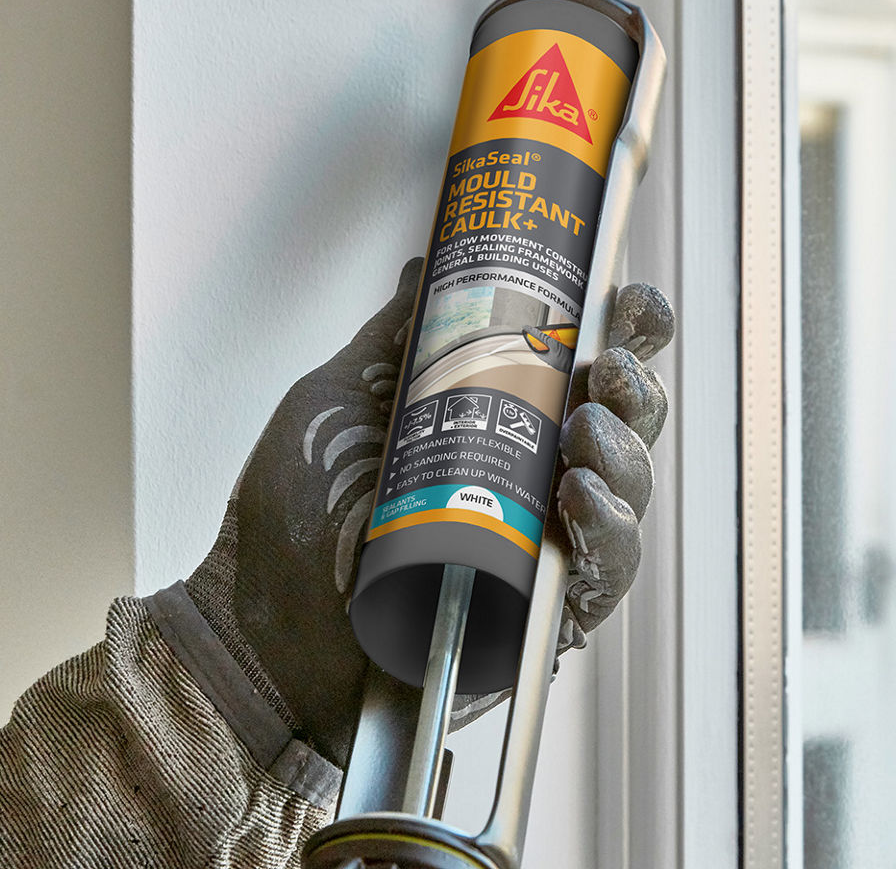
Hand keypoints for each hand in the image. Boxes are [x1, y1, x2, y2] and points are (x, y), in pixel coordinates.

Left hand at [186, 258, 673, 765]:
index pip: (585, 367)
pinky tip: (579, 497)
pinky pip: (608, 572)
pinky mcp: (544, 616)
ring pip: (630, 491)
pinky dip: (609, 530)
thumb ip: (392, 336)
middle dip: (636, 385)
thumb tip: (427, 267)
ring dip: (623, 454)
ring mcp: (544, 547)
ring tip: (584, 433)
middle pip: (627, 423)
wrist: (259, 627)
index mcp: (499, 421)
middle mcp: (533, 481)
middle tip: (607, 369)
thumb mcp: (336, 402)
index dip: (625, 330)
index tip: (626, 300)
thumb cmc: (292, 525)